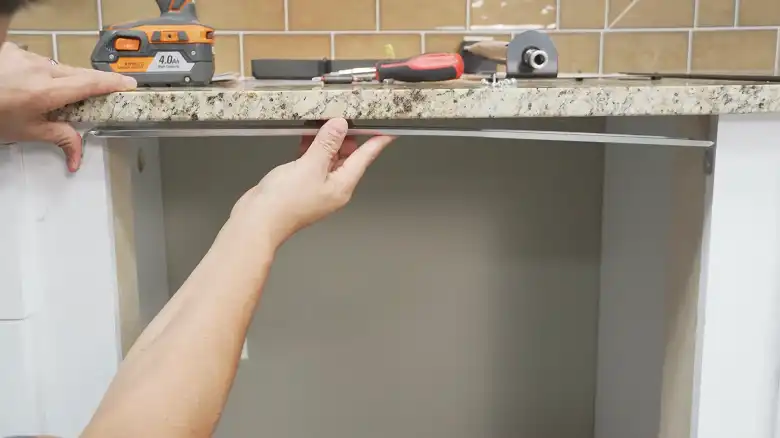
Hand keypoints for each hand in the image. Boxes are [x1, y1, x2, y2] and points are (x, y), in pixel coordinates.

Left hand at [0, 42, 136, 171]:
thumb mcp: (27, 132)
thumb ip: (60, 138)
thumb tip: (77, 157)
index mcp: (46, 91)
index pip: (90, 84)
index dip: (113, 84)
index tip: (130, 85)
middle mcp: (40, 69)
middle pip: (78, 74)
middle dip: (91, 85)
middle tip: (102, 96)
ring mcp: (26, 56)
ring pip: (59, 67)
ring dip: (63, 80)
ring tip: (53, 98)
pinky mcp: (14, 50)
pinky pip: (39, 61)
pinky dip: (42, 73)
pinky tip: (30, 85)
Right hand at [231, 118, 393, 248]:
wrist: (257, 220)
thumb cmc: (284, 203)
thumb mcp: (310, 167)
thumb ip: (326, 144)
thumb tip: (340, 126)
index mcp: (341, 186)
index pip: (364, 159)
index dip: (377, 143)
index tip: (387, 131)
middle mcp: (332, 187)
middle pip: (347, 156)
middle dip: (347, 136)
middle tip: (346, 115)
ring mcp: (316, 185)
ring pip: (329, 157)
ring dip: (327, 140)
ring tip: (327, 121)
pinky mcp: (301, 182)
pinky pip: (313, 161)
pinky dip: (312, 147)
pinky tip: (307, 136)